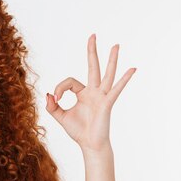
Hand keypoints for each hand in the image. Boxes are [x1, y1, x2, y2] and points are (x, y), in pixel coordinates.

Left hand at [45, 34, 136, 152]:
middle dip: (92, 51)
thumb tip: (48, 94)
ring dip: (111, 60)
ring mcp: (102, 96)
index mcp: (83, 93)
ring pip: (107, 74)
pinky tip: (132, 69)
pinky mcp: (107, 103)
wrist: (89, 144)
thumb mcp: (60, 117)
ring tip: (116, 45)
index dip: (59, 88)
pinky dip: (125, 79)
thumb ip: (52, 106)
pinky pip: (116, 89)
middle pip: (93, 67)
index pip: (69, 81)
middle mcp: (94, 92)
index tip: (55, 99)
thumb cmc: (78, 131)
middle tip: (92, 35)